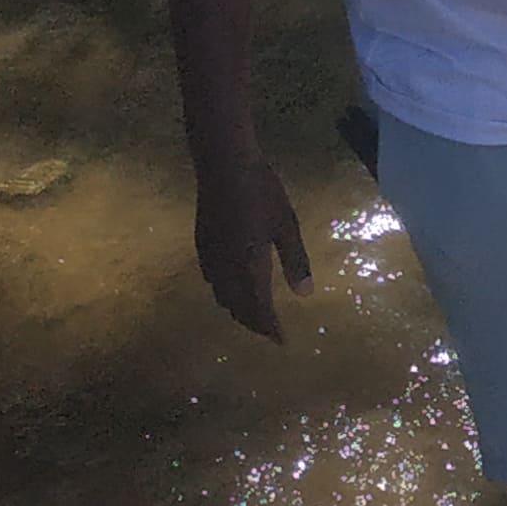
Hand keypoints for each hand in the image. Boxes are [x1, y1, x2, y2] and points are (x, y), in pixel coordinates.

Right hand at [194, 154, 312, 341]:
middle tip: (269, 332)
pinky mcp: (201, 244)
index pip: (258, 309)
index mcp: (248, 267)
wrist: (223, 165)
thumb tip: (305, 294)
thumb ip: (295, 261)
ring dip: (237, 310)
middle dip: (254, 323)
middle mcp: (225, 269)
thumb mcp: (286, 226)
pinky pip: (212, 280)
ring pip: (221, 296)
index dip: (269, 328)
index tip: (282, 341)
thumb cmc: (262, 192)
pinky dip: (224, 292)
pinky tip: (231, 286)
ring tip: (253, 315)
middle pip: (237, 307)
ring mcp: (209, 257)